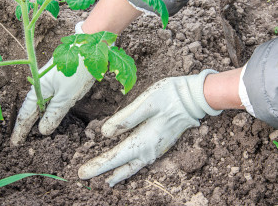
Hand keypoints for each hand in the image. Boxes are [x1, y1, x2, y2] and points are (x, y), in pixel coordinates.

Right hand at [11, 22, 94, 145]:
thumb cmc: (77, 71)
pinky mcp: (60, 80)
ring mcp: (51, 82)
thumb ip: (54, 113)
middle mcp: (41, 85)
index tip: (15, 143)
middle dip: (26, 124)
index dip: (21, 129)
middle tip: (20, 140)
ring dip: (37, 117)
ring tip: (32, 131)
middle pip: (32, 109)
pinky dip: (48, 109)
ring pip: (41, 104)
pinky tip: (49, 113)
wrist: (89, 48)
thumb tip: (43, 130)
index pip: (26, 114)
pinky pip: (50, 98)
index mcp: (39, 89)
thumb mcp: (66, 96)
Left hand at [78, 70, 221, 186]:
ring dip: (118, 174)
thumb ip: (126, 119)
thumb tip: (106, 133)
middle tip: (85, 177)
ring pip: (133, 167)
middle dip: (104, 172)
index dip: (99, 165)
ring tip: (106, 181)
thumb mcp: (147, 102)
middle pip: (123, 166)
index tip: (83, 173)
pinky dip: (130, 168)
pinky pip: (141, 162)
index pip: (116, 156)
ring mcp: (156, 149)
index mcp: (144, 139)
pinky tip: (126, 168)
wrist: (194, 99)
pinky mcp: (160, 144)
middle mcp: (150, 150)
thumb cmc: (169, 96)